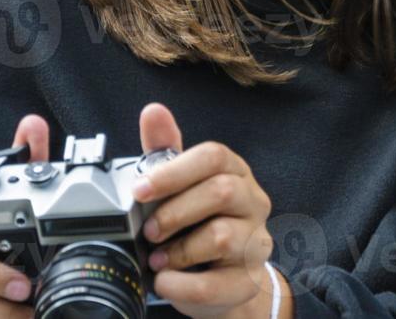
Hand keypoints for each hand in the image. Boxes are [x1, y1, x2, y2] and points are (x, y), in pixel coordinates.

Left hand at [135, 103, 289, 318]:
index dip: (174, 171)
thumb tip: (153, 111)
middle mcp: (252, 202)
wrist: (220, 277)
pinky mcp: (250, 280)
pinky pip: (217, 283)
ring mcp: (256, 242)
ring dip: (179, 249)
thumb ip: (164, 150)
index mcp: (234, 171)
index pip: (213, 157)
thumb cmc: (197, 222)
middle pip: (221, 191)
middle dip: (175, 211)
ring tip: (157, 258)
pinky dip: (182, 285)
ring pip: (222, 236)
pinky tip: (166, 281)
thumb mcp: (178, 185)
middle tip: (149, 230)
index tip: (139, 190)